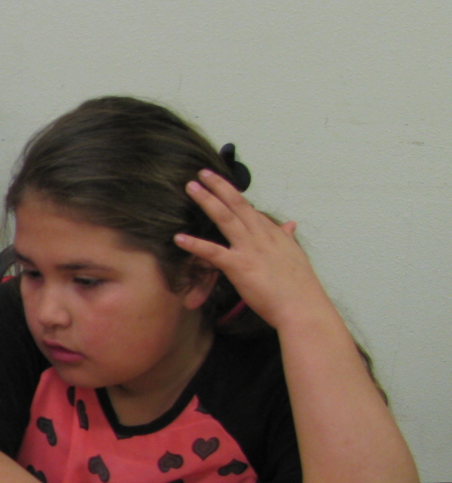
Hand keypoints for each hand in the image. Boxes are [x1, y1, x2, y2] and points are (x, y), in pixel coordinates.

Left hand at [176, 169, 328, 332]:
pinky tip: (179, 237)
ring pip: (225, 218)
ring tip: (191, 187)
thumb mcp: (296, 257)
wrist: (303, 308)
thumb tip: (290, 225)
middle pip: (238, 204)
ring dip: (207, 200)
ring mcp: (250, 249)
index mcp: (274, 234)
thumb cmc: (299, 288)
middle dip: (219, 186)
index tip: (221, 183)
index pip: (251, 210)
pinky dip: (195, 244)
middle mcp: (262, 236)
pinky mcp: (240, 267)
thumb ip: (287, 239)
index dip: (235, 195)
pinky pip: (213, 252)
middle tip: (202, 173)